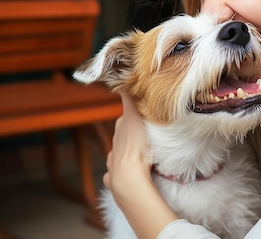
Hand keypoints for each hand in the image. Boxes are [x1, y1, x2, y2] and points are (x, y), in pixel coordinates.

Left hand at [103, 94, 177, 238]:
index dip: (136, 116)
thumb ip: (130, 99)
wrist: (130, 178)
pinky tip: (129, 174)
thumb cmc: (136, 146)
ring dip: (127, 155)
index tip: (146, 116)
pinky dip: (121, 173)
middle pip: (123, 136)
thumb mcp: (136, 116)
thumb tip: (122, 80)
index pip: (127, 118)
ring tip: (140, 156)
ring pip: (118, 155)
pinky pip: (116, 174)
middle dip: (132, 136)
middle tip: (147, 136)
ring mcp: (112, 163)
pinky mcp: (114, 180)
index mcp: (120, 129)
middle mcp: (114, 145)